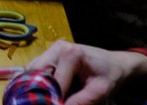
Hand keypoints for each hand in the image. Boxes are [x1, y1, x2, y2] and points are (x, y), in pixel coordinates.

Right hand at [23, 40, 146, 104]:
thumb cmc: (109, 76)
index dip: (52, 99)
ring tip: (45, 98)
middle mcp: (57, 48)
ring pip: (32, 72)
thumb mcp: (99, 92)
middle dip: (40, 92)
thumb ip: (80, 102)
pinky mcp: (48, 55)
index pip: (54, 82)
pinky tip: (43, 93)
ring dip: (35, 87)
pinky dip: (36, 82)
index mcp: (71, 54)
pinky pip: (35, 70)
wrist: (113, 64)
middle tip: (46, 101)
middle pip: (37, 74)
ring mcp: (51, 50)